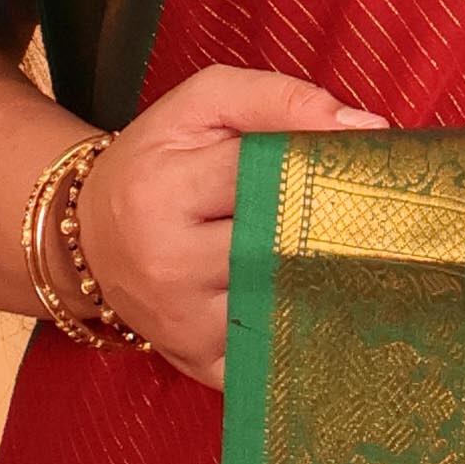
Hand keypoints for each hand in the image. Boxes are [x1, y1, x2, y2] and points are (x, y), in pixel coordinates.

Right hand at [71, 65, 383, 385]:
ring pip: (287, 304)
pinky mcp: (200, 364)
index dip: (324, 170)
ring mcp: (185, 323)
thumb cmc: (157, 162)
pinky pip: (273, 356)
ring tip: (354, 260)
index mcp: (164, 192)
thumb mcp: (201, 106)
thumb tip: (366, 128)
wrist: (88, 238)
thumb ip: (279, 99)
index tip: (367, 169)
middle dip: (335, 231)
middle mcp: (169, 263)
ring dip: (326, 284)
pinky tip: (320, 306)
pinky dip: (305, 332)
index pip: (268, 177)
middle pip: (284, 248)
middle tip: (376, 218)